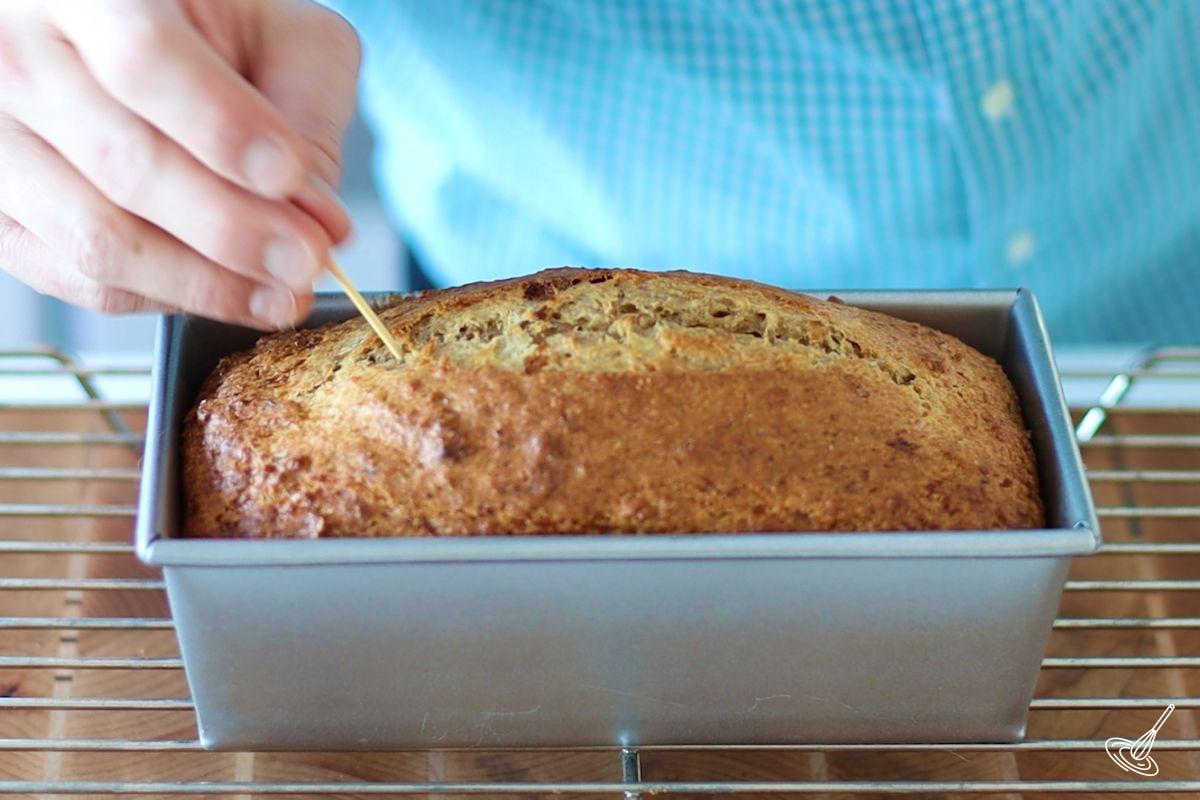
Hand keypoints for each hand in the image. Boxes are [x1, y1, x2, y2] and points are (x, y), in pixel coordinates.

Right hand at [0, 0, 359, 328]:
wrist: (129, 41)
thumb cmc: (211, 34)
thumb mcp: (277, 35)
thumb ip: (305, 110)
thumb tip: (320, 219)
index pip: (144, 61)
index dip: (220, 127)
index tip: (289, 175)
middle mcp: (18, 58)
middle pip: (124, 165)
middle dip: (233, 229)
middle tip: (307, 260)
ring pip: (98, 238)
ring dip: (206, 282)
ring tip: (283, 294)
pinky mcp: (0, 214)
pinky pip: (82, 279)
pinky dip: (166, 298)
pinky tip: (227, 291)